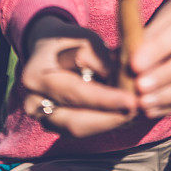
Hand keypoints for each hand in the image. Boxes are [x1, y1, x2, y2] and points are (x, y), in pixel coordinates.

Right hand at [22, 35, 137, 137]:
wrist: (46, 49)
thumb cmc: (69, 40)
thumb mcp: (85, 40)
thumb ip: (101, 60)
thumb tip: (122, 83)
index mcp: (36, 75)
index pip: (76, 92)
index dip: (105, 99)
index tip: (131, 101)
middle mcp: (32, 102)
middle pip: (75, 121)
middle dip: (110, 118)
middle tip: (138, 111)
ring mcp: (40, 118)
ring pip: (78, 130)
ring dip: (108, 123)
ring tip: (134, 113)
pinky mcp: (52, 125)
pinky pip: (78, 130)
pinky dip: (101, 123)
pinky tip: (121, 115)